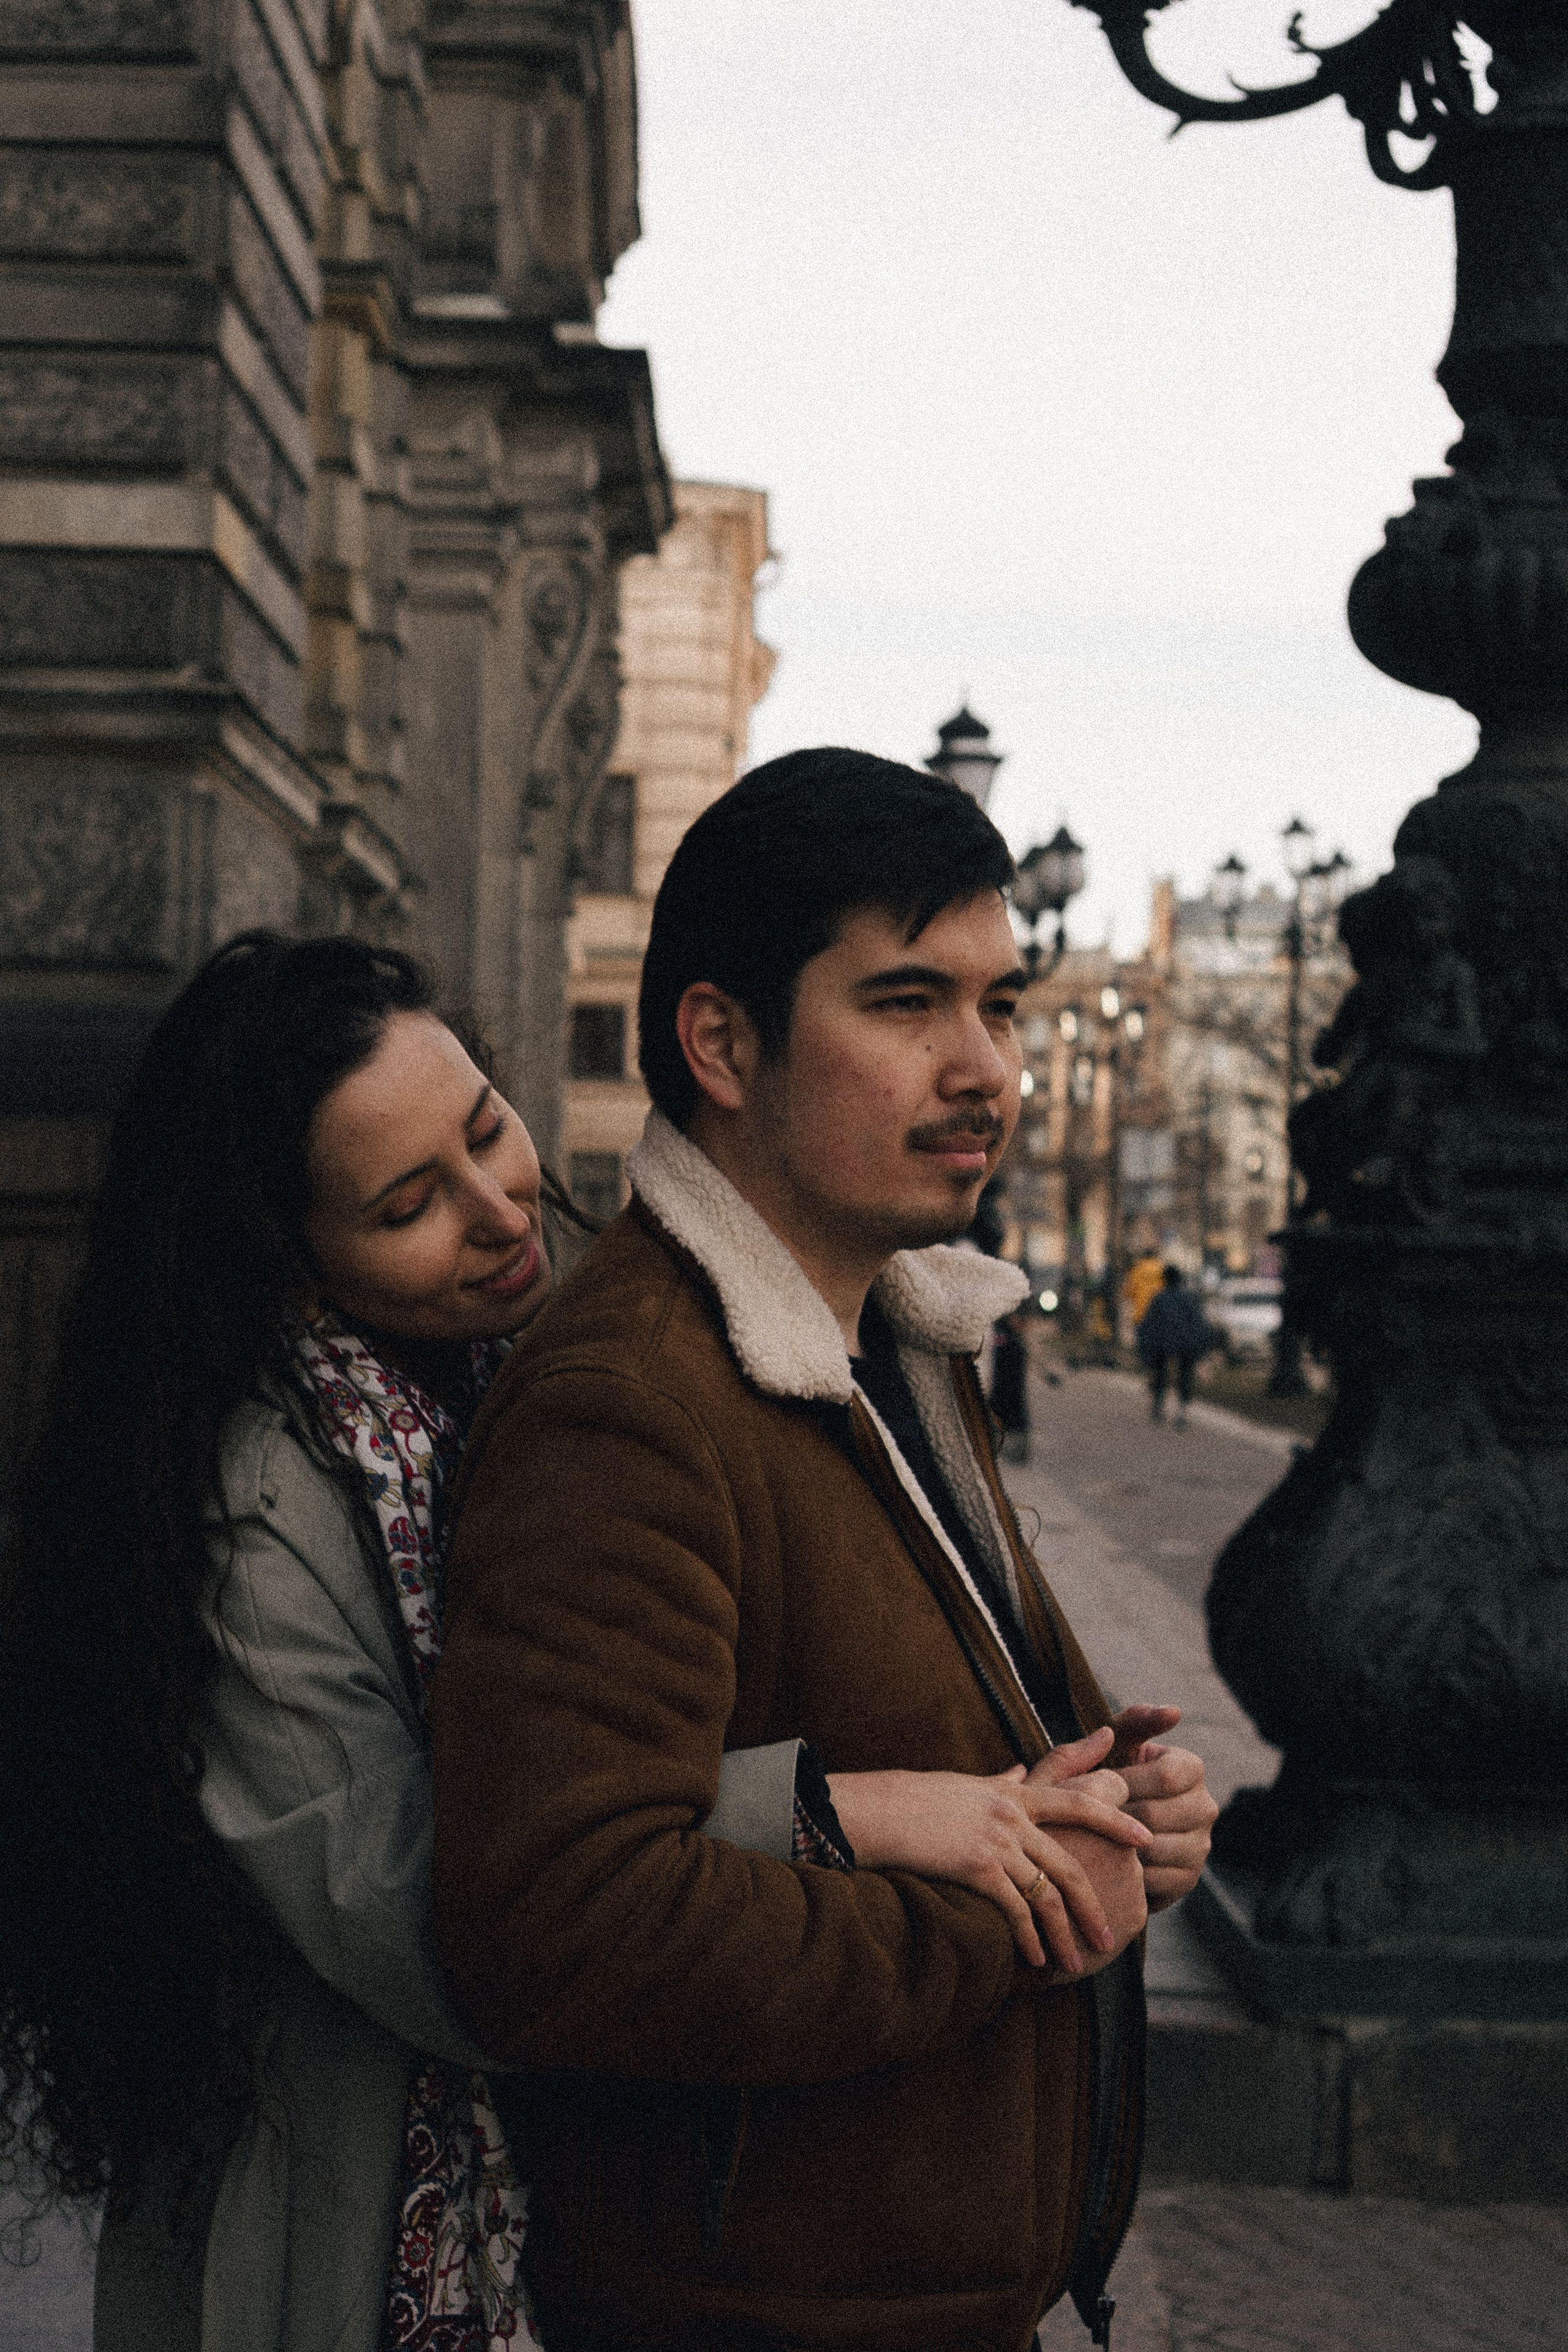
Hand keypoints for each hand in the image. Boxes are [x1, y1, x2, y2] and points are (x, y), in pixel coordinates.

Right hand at [825, 1752, 1152, 1975]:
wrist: (875, 1812)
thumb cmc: (912, 1800)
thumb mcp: (963, 1785)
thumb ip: (998, 1782)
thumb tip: (1020, 1771)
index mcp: (1012, 1791)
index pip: (1078, 1803)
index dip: (1115, 1820)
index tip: (1145, 1840)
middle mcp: (1011, 1812)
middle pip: (1070, 1862)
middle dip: (1093, 1904)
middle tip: (1110, 1935)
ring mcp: (996, 1839)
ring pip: (1047, 1893)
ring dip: (1064, 1934)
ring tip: (1076, 1963)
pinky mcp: (977, 1866)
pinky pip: (1016, 1909)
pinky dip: (1029, 1938)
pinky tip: (1035, 1960)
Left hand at [1109, 1705, 1217, 1911]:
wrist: (1108, 1830)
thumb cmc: (1108, 1776)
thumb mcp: (1116, 1746)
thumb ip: (1134, 1722)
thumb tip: (1175, 1711)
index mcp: (1191, 1768)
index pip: (1167, 1776)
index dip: (1126, 1782)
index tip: (1097, 1784)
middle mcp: (1206, 1806)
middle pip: (1155, 1814)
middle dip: (1114, 1815)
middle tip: (1085, 1815)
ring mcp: (1201, 1845)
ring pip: (1153, 1849)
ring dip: (1116, 1845)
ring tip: (1091, 1837)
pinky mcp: (1189, 1879)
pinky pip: (1154, 1879)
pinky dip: (1126, 1873)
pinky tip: (1106, 1863)